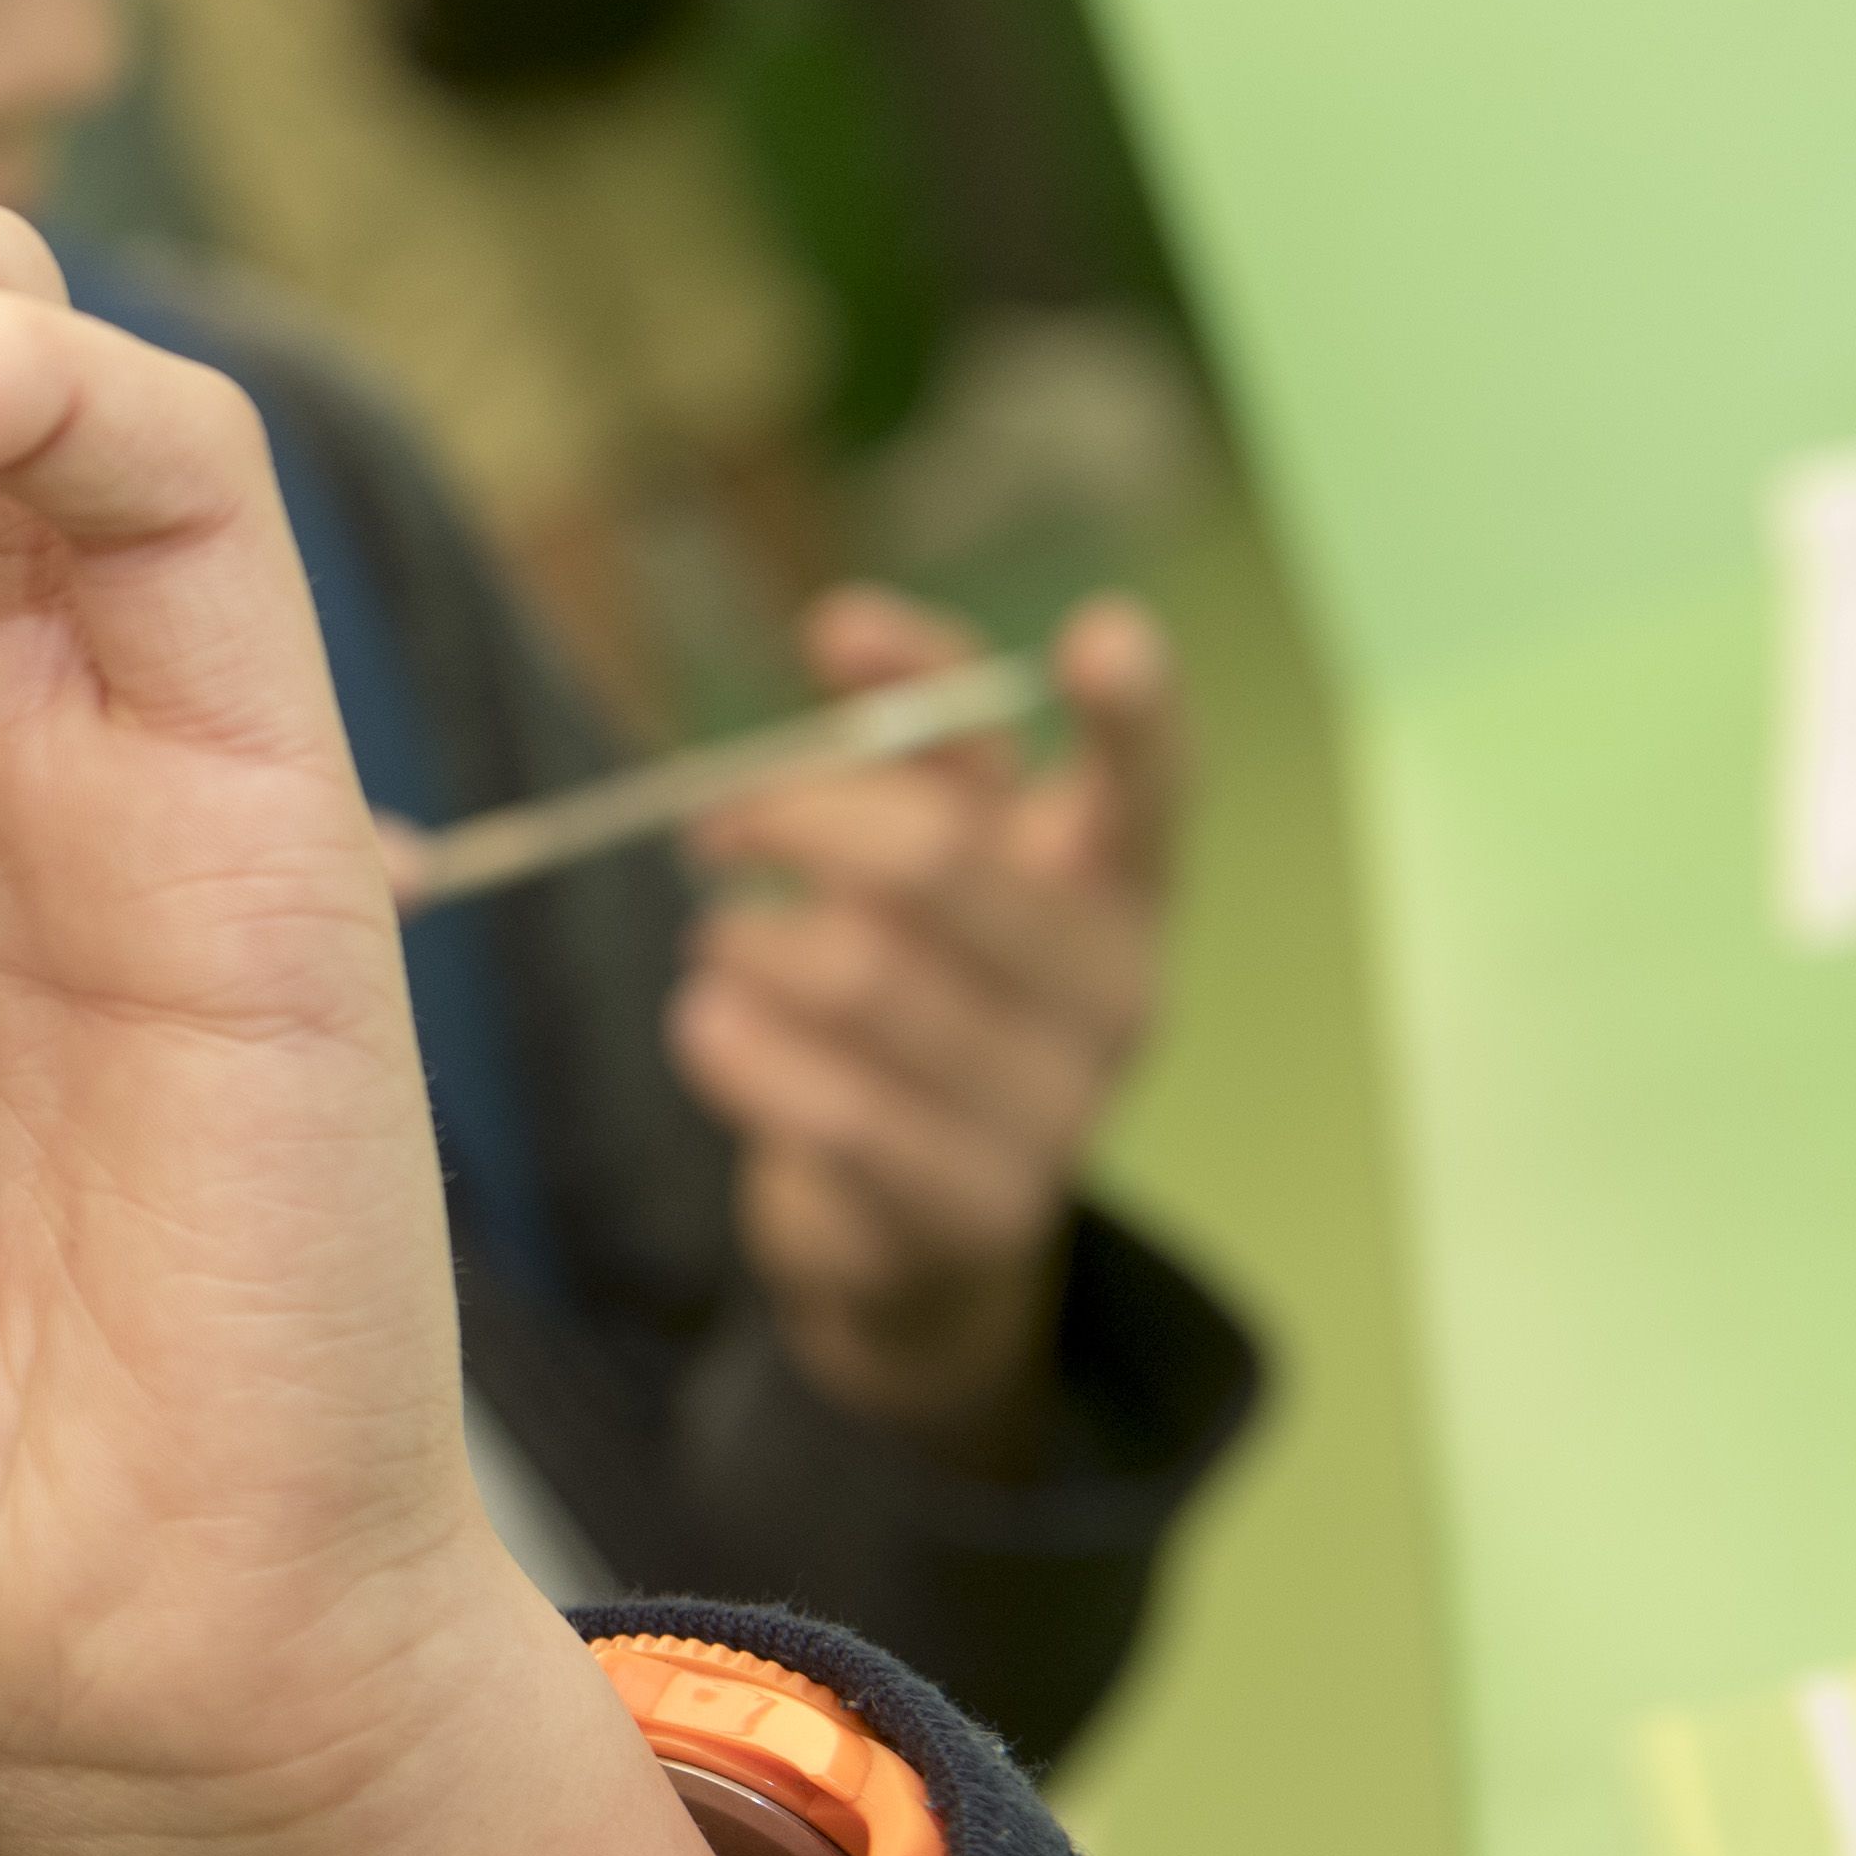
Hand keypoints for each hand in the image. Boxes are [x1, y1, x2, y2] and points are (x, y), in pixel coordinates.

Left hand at [669, 588, 1182, 1465]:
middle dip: (796, 816)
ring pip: (860, 978)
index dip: (1136, 710)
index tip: (1101, 629)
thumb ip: (902, 738)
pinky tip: (704, 1025)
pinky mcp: (979, 1207)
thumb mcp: (924, 855)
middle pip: (938, 859)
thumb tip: (846, 626)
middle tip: (716, 821)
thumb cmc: (913, 990)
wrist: (909, 1229)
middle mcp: (1117, 989)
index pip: (1151, 784)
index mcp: (1117, 882)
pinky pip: (832, 1110)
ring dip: (748, 941)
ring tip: (713, 942)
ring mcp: (1061, 1109)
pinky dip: (739, 1050)